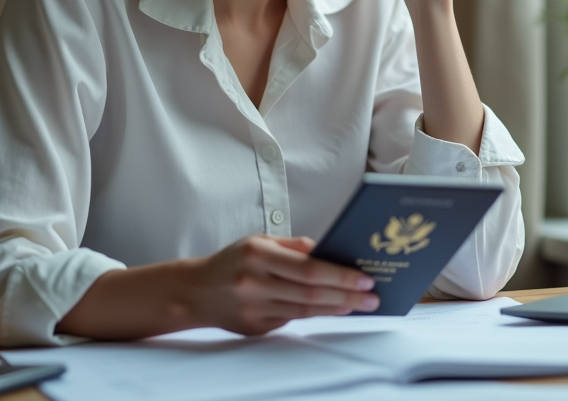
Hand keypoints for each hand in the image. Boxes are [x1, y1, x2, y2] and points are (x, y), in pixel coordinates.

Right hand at [181, 235, 378, 335]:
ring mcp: (254, 309)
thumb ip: (294, 246)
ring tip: (359, 304)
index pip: (308, 269)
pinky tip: (334, 309)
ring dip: (336, 308)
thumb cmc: (233, 260)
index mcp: (257, 255)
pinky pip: (292, 321)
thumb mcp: (259, 240)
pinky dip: (317, 315)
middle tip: (372, 297)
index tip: (364, 278)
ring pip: (305, 311)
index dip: (339, 275)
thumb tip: (329, 251)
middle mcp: (254, 283)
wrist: (195, 291)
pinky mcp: (255, 328)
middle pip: (311, 293)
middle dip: (346, 295)